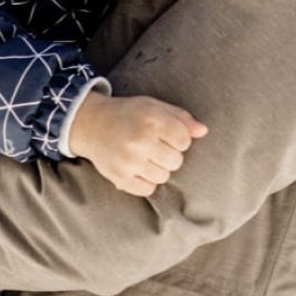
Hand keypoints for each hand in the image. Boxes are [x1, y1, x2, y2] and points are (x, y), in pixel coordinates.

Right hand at [69, 92, 207, 197]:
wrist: (91, 124)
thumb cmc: (128, 114)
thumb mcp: (154, 106)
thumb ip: (181, 118)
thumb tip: (203, 131)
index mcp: (151, 118)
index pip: (184, 140)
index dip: (179, 139)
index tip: (167, 135)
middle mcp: (140, 140)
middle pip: (176, 161)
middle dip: (169, 155)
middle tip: (155, 147)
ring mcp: (129, 160)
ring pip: (163, 177)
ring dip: (159, 169)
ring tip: (146, 157)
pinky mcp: (119, 177)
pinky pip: (148, 189)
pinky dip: (146, 182)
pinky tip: (138, 169)